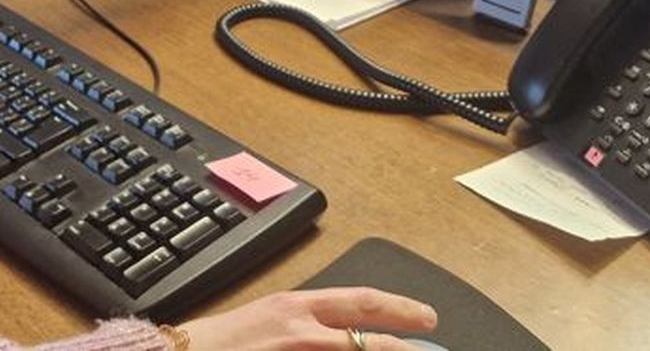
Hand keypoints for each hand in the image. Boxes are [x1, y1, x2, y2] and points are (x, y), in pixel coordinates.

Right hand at [175, 287, 437, 350]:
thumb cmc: (216, 344)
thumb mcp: (266, 320)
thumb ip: (304, 323)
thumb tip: (343, 333)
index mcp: (296, 307)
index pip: (362, 303)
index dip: (400, 310)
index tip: (425, 318)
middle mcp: (302, 334)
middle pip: (370, 342)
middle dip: (408, 348)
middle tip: (432, 347)